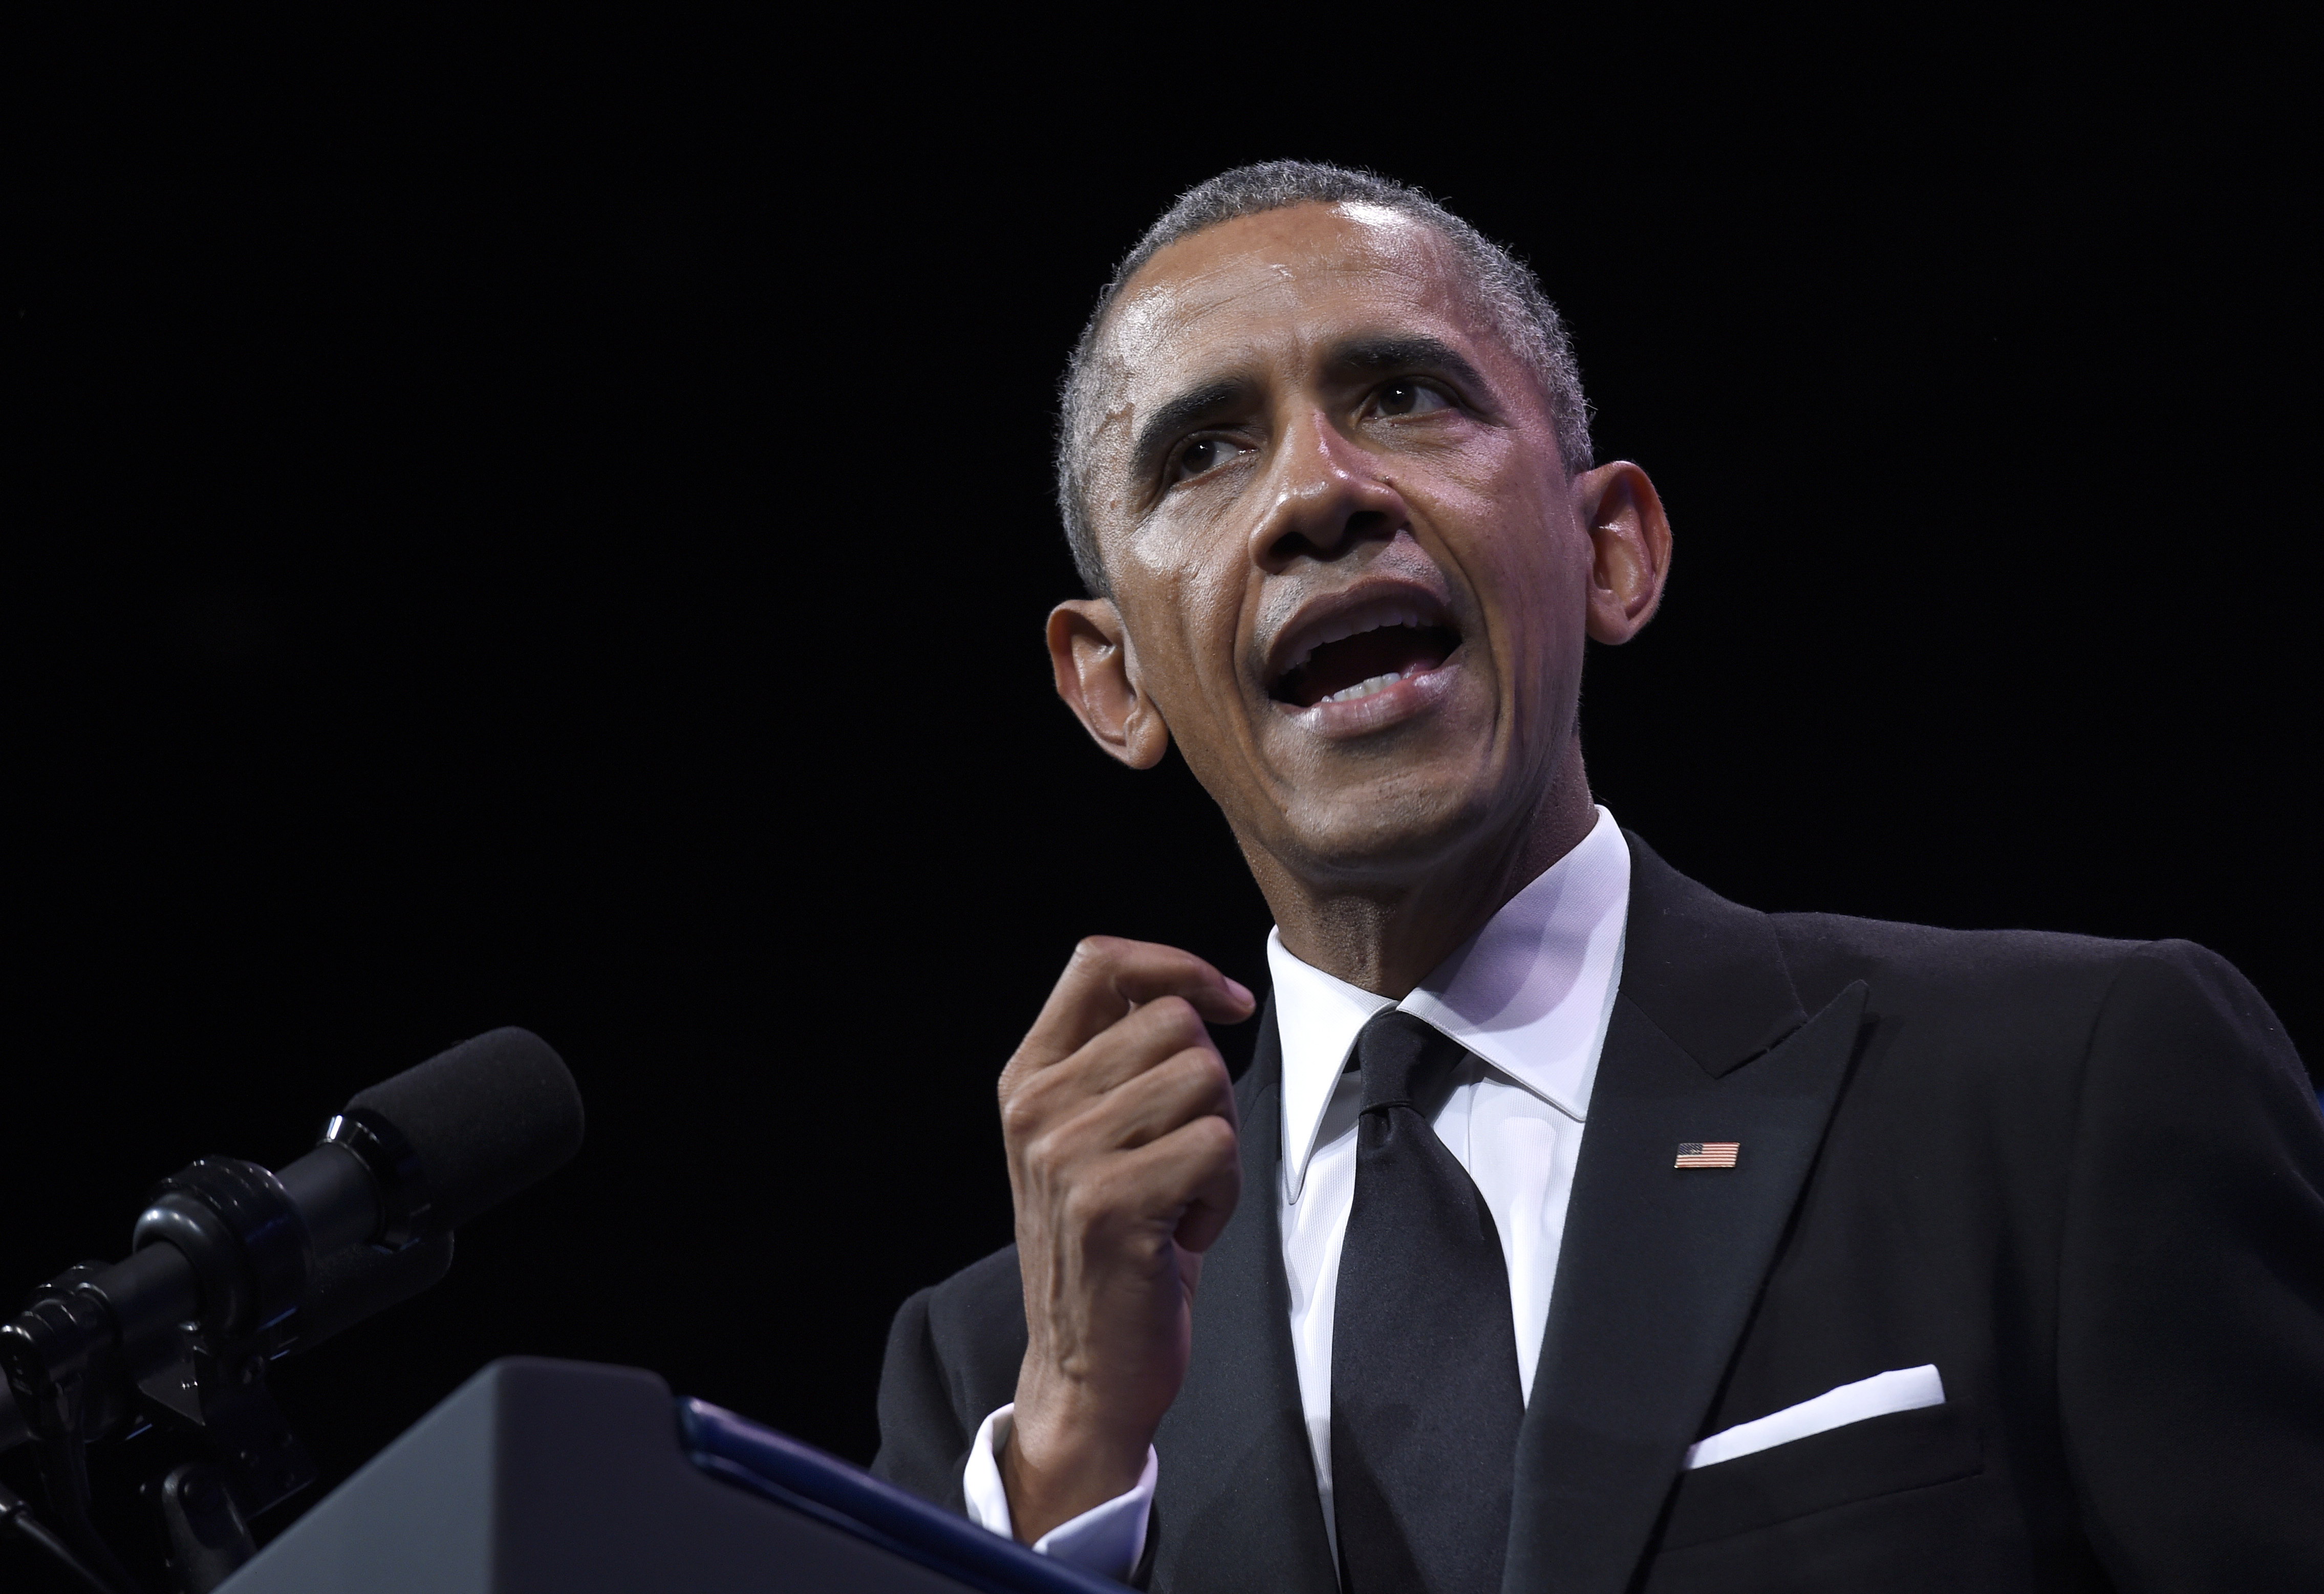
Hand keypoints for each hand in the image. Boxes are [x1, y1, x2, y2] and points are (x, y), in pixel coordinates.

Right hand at [997, 937, 1253, 1543]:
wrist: (1089, 1369)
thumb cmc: (1117, 1243)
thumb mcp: (1097, 1133)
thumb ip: (1119, 1056)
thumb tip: (1186, 984)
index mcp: (1028, 1077)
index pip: (1098, 960)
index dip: (1176, 965)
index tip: (1226, 1003)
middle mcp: (1035, 1107)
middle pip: (1173, 1023)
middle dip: (1213, 1083)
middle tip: (1191, 1152)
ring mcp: (1064, 1155)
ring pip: (1203, 1079)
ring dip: (1220, 1142)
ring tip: (1183, 1197)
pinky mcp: (1108, 1203)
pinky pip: (1217, 1146)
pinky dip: (1222, 1194)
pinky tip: (1184, 1233)